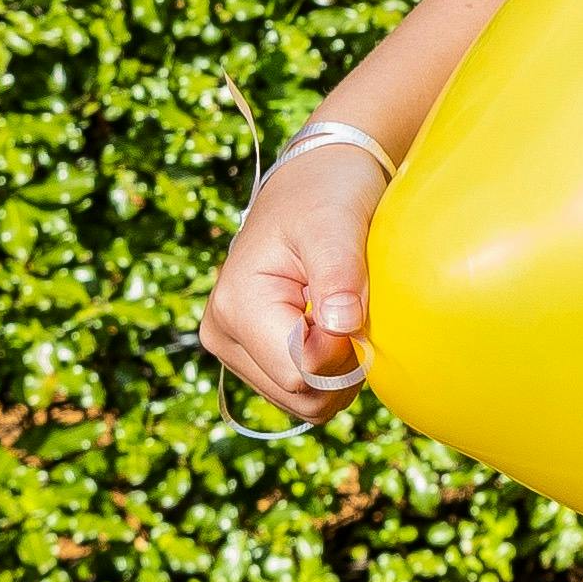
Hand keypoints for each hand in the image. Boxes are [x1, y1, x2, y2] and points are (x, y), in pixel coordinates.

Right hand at [197, 139, 387, 422]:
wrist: (314, 181)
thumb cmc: (327, 195)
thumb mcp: (336, 225)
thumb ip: (340, 277)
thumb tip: (340, 330)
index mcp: (235, 308)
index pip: (300, 375)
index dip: (343, 357)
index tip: (359, 311)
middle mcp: (223, 335)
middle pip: (301, 397)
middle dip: (341, 370)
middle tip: (357, 313)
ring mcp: (235, 347)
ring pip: (302, 400)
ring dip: (336, 370)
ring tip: (342, 313)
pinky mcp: (253, 352)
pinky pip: (302, 388)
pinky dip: (328, 368)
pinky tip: (333, 325)